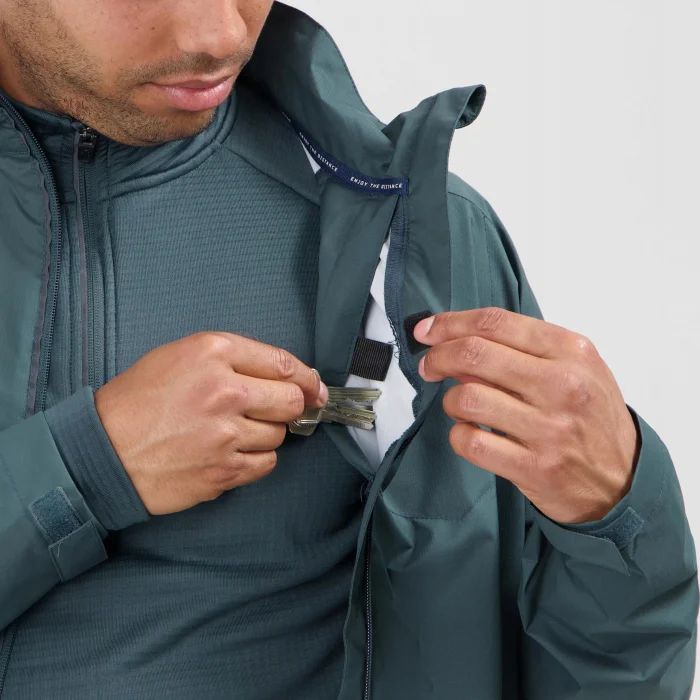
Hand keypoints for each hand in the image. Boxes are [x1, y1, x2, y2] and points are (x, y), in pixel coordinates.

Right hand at [94, 331, 327, 515]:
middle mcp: (225, 390)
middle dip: (293, 406)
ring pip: (279, 434)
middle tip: (281, 410)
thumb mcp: (179, 356)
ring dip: (266, 434)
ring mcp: (226, 433)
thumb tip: (283, 375)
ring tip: (233, 431)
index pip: (284, 363)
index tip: (315, 387)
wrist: (103, 450)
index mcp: (213, 353)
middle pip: (291, 400)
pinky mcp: (223, 470)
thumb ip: (232, 358)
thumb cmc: (138, 401)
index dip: (307, 377)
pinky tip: (232, 452)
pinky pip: (266, 464)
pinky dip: (257, 459)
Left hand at [414, 307, 641, 523]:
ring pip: (467, 398)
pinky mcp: (535, 468)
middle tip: (429, 366)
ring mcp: (549, 429)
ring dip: (451, 400)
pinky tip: (469, 433)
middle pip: (474, 354)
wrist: (624, 480)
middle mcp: (562, 385)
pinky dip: (458, 435)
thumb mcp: (573, 368)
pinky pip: (470, 442)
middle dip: (438, 357)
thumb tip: (457, 342)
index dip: (450, 323)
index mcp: (572, 351)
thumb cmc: (590, 416)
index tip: (427, 331)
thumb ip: (521, 350)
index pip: (495, 323)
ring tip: (460, 406)